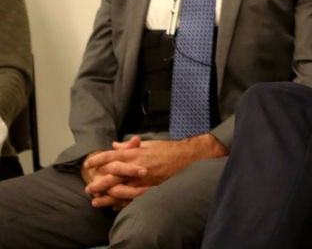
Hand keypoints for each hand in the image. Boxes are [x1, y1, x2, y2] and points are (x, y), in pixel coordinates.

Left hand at [82, 133, 225, 208]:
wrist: (187, 157)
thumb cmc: (168, 149)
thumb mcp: (148, 143)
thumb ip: (130, 146)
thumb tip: (115, 145)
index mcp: (135, 153)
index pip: (111, 156)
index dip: (98, 160)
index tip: (88, 164)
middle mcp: (136, 167)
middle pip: (111, 176)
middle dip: (98, 183)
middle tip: (88, 188)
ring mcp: (143, 179)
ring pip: (119, 190)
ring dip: (107, 197)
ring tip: (97, 201)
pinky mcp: (149, 188)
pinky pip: (131, 198)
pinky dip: (121, 203)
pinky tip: (114, 206)